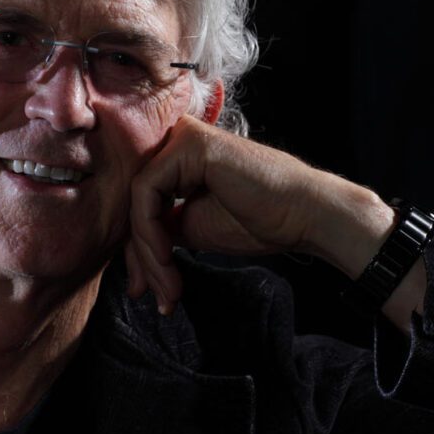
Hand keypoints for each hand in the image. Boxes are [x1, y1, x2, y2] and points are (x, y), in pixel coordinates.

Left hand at [123, 116, 397, 315]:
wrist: (303, 216)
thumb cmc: (261, 220)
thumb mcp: (193, 227)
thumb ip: (161, 228)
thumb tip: (129, 252)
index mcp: (178, 157)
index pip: (141, 203)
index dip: (138, 251)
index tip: (145, 290)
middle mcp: (176, 139)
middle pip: (135, 202)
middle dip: (140, 257)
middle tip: (148, 296)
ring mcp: (182, 137)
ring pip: (137, 201)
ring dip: (148, 254)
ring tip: (166, 289)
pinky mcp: (189, 144)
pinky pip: (147, 193)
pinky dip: (150, 235)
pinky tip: (167, 262)